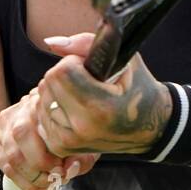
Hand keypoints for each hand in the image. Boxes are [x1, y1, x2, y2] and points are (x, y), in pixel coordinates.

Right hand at [0, 89, 99, 189]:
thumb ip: (81, 157)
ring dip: (31, 178)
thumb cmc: (67, 133)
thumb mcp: (81, 143)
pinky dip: (22, 181)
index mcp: (41, 104)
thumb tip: (70, 168)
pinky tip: (37, 185)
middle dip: (39, 167)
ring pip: (11, 158)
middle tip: (55, 177)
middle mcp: (18, 111)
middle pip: (19, 142)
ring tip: (49, 183)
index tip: (63, 168)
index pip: (36, 127)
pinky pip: (4, 166)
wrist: (46, 121)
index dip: (49, 155)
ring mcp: (3, 126)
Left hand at [35, 32, 172, 158]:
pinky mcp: (60, 147)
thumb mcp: (124, 60)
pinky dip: (53, 107)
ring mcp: (69, 141)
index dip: (74, 62)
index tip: (90, 68)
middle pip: (48, 84)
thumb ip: (85, 44)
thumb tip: (50, 42)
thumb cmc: (138, 89)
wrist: (149, 128)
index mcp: (100, 107)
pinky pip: (41, 115)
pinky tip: (73, 109)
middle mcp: (82, 128)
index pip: (62, 72)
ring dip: (57, 92)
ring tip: (82, 96)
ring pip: (41, 99)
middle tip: (86, 82)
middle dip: (63, 75)